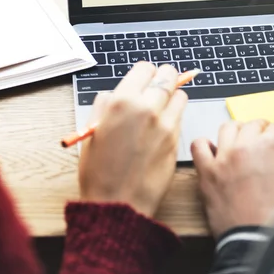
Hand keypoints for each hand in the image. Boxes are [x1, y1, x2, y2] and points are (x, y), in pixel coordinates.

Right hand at [79, 62, 187, 216]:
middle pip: (168, 76)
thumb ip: (104, 106)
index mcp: (122, 102)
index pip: (145, 68)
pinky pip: (181, 117)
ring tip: (161, 107)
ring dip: (172, 96)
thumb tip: (114, 95)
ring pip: (180, 94)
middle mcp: (147, 108)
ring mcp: (166, 124)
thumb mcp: (91, 132)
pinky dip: (175, 116)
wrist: (118, 204)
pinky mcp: (177, 139)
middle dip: (164, 78)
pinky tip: (162, 126)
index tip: (143, 79)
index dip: (144, 73)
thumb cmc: (99, 171)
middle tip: (158, 86)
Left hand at [191, 120, 273, 237]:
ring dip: (236, 131)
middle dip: (261, 130)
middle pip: (253, 124)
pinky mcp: (207, 173)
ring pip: (227, 128)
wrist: (260, 243)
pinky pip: (198, 146)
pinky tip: (213, 151)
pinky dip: (204, 145)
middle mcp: (246, 146)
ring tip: (240, 141)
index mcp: (272, 146)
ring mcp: (224, 158)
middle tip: (263, 139)